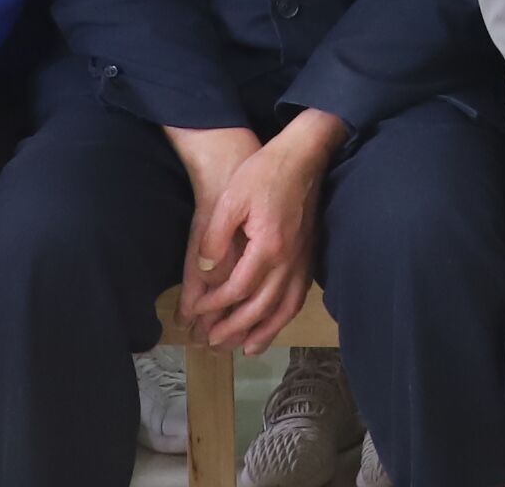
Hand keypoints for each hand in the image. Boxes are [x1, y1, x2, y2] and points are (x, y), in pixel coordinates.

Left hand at [181, 115, 339, 354]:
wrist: (304, 156)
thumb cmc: (264, 173)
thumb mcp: (231, 199)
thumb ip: (216, 238)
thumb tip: (206, 271)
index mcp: (268, 246)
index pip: (238, 289)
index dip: (214, 305)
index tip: (195, 313)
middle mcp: (289, 260)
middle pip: (260, 307)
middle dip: (233, 328)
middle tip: (210, 342)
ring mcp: (303, 260)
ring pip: (283, 308)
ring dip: (262, 331)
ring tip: (243, 349)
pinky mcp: (310, 257)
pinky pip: (298, 297)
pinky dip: (284, 317)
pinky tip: (273, 325)